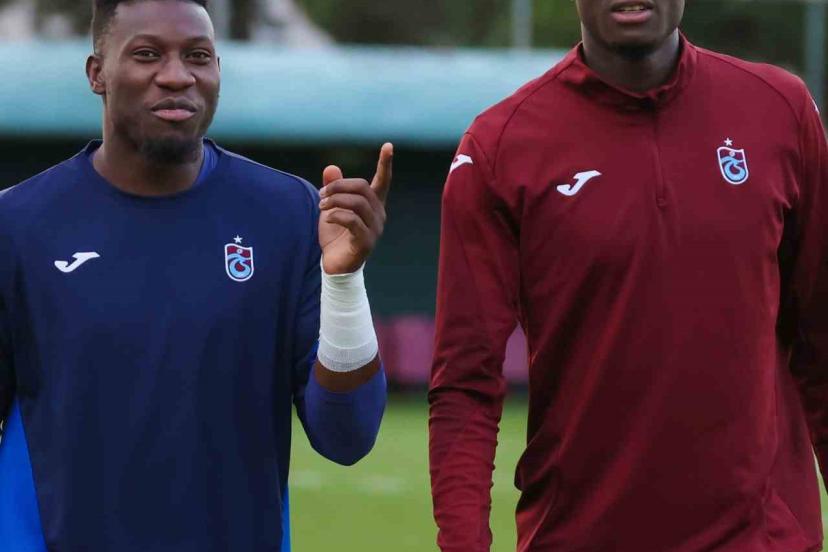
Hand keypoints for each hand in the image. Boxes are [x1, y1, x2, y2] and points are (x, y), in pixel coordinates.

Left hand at [318, 143, 392, 273]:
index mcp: (373, 205)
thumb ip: (333, 189)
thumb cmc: (336, 236)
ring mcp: (374, 229)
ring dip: (335, 200)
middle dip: (339, 186)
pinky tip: (327, 219)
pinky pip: (352, 220)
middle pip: (362, 187)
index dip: (385, 163)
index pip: (383, 181)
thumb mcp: (331, 209)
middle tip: (321, 194)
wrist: (335, 266)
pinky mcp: (366, 242)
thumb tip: (331, 168)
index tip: (388, 145)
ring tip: (321, 205)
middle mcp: (378, 215)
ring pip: (357, 202)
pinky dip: (336, 216)